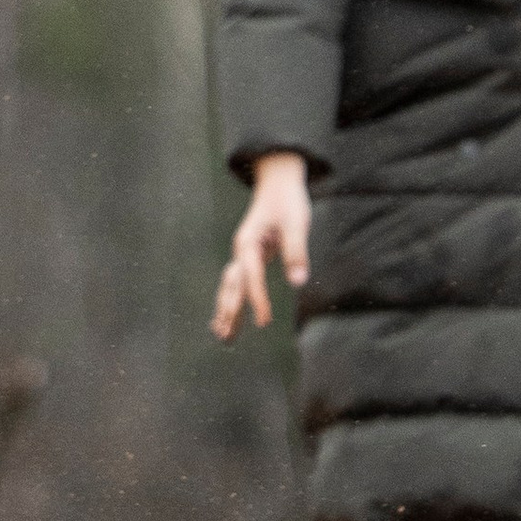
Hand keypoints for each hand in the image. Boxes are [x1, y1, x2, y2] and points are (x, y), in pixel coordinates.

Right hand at [213, 152, 311, 339]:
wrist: (277, 182)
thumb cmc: (288, 201)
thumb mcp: (296, 223)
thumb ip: (296, 251)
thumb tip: (298, 281)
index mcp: (248, 242)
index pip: (252, 277)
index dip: (258, 300)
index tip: (264, 323)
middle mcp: (241, 250)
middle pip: (232, 285)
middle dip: (229, 311)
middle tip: (225, 337)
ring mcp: (242, 254)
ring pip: (230, 286)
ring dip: (226, 310)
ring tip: (222, 336)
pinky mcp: (248, 256)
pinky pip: (237, 283)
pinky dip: (232, 301)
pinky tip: (228, 318)